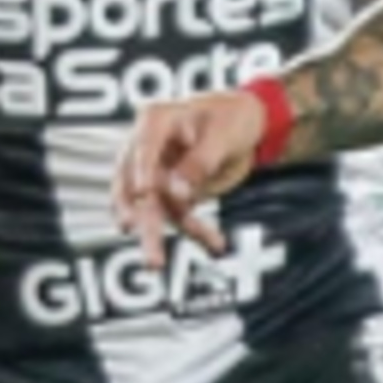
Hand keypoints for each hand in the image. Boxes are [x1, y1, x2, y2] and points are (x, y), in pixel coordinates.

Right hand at [116, 89, 266, 264]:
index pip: (143, 148)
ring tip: (156, 265)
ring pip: (150, 208)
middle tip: (141, 247)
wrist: (248, 123)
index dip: (141, 169)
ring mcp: (155, 173)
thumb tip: (177, 194)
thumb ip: (200, 163)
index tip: (143, 191)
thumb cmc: (232, 118)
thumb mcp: (222, 135)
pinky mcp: (171, 192)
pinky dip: (194, 230)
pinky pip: (177, 215)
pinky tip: (216, 244)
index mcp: (156, 121)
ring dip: (155, 236)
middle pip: (135, 186)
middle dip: (139, 219)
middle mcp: (146, 148)